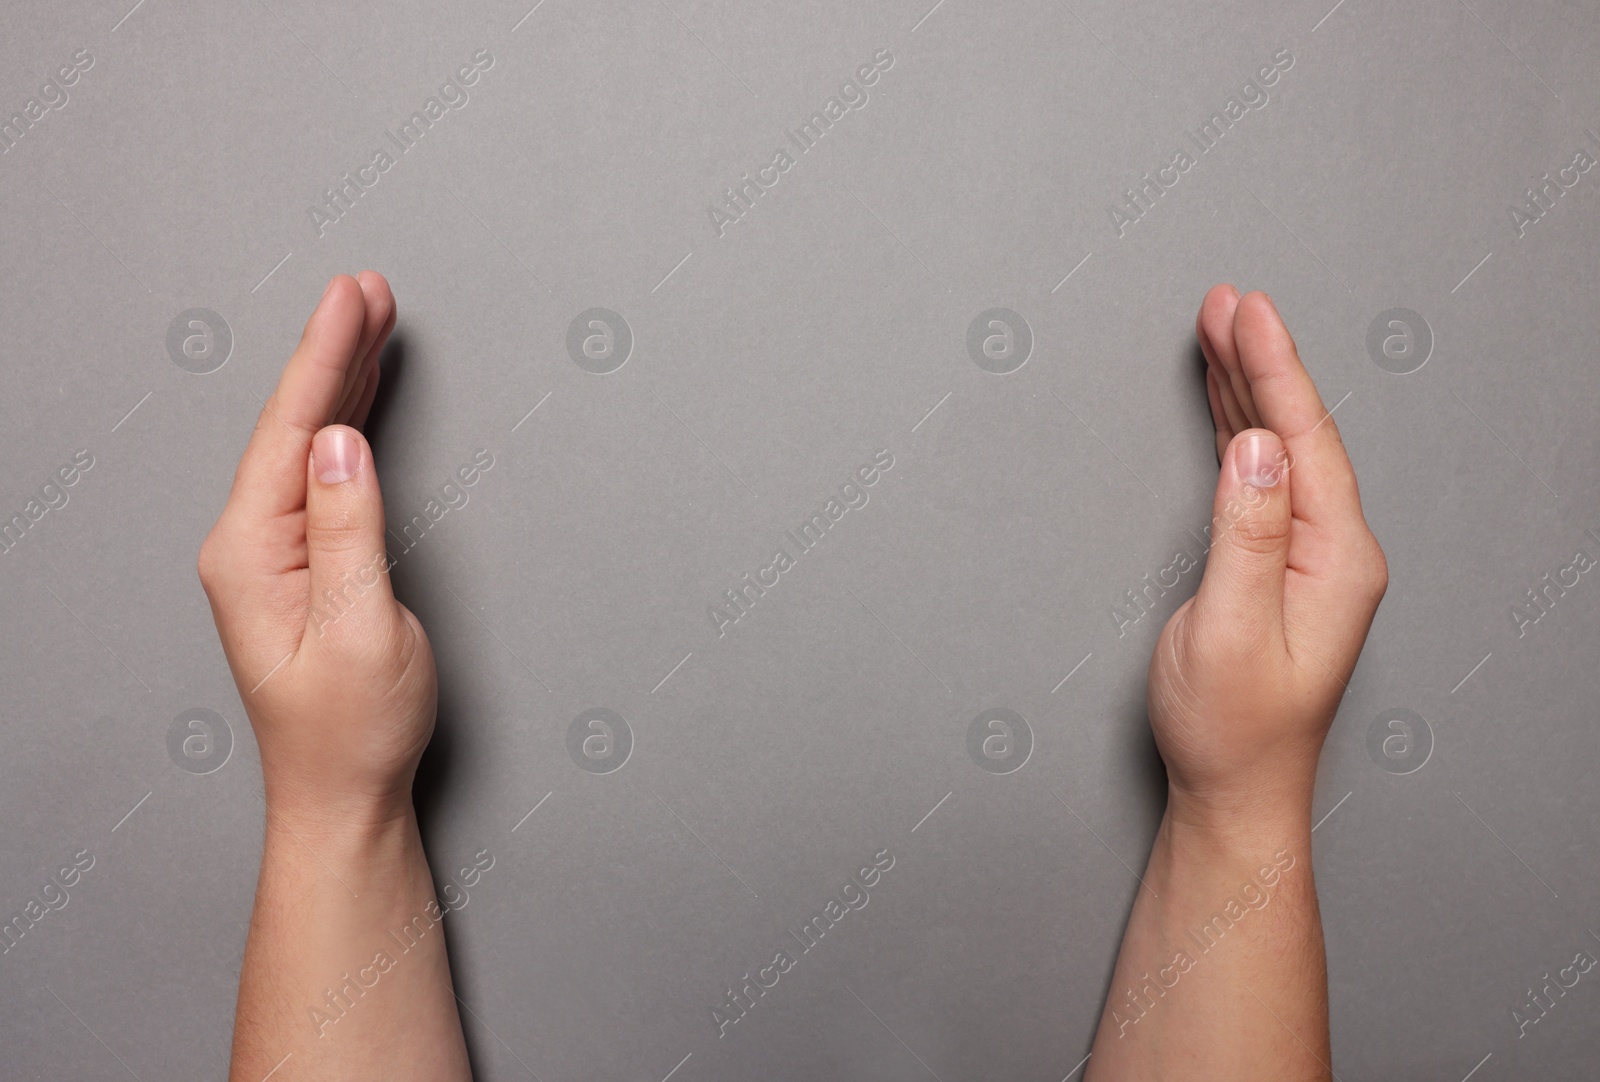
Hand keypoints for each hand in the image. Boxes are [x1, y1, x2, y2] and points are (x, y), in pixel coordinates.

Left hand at [199, 272, 432, 828]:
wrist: (342, 792)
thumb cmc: (353, 729)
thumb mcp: (361, 631)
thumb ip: (348, 532)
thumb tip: (342, 444)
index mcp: (251, 555)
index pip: (292, 433)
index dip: (325, 359)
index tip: (351, 299)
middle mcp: (247, 545)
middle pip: (294, 425)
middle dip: (333, 351)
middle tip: (368, 288)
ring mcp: (269, 553)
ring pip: (306, 443)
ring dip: (339, 380)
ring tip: (370, 320)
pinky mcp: (296, 563)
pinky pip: (318, 474)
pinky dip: (343, 426)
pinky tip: (358, 399)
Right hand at [1148, 286, 1387, 830]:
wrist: (1234, 788)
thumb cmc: (1231, 727)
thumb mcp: (1228, 632)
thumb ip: (1244, 536)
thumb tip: (1253, 449)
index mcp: (1337, 560)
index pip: (1304, 442)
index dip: (1274, 371)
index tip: (1247, 312)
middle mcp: (1333, 551)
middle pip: (1296, 433)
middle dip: (1259, 361)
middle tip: (1225, 302)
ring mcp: (1308, 557)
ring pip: (1277, 448)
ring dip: (1246, 387)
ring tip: (1218, 329)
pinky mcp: (1277, 564)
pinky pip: (1259, 477)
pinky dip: (1237, 428)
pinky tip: (1223, 401)